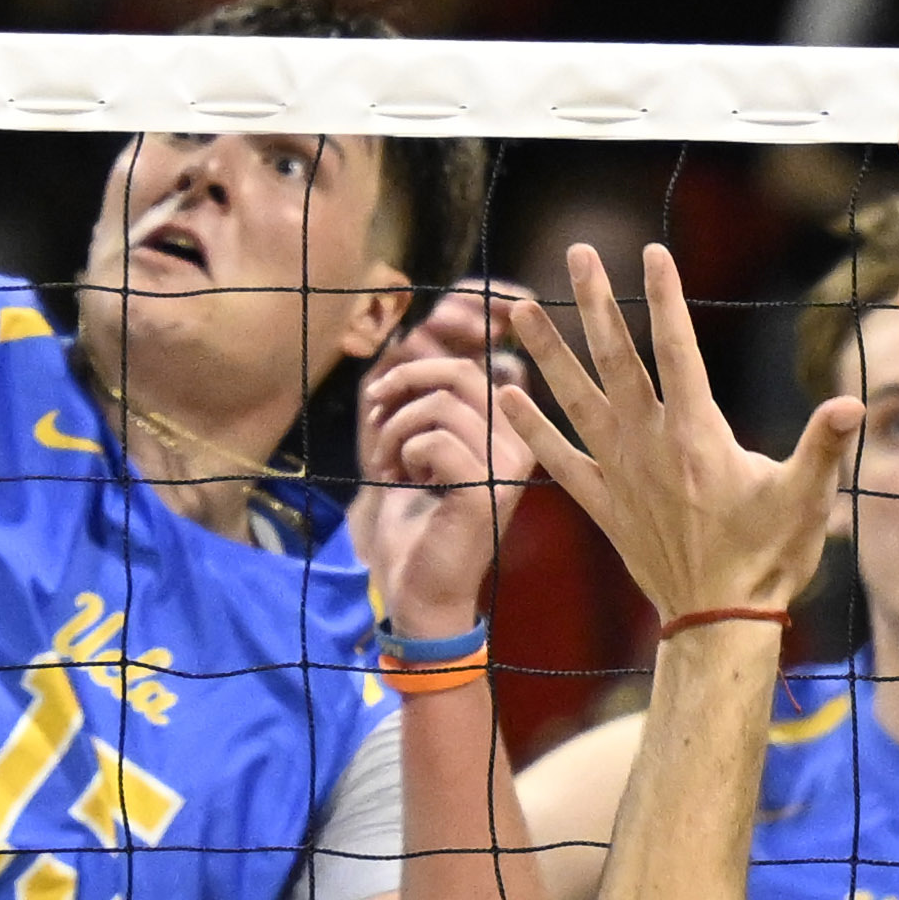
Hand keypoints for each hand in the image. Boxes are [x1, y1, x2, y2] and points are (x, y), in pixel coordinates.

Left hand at [349, 283, 529, 634]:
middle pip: (458, 372)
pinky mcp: (487, 493)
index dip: (472, 312)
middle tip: (377, 415)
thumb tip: (416, 330)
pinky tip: (402, 482)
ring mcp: (509, 467)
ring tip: (389, 463)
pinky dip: (402, 456)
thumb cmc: (410, 513)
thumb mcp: (408, 439)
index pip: (496, 351)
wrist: (415, 587)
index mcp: (510, 423)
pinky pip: (434, 441)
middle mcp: (521, 440)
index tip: (437, 315)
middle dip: (402, 384)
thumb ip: (415, 389)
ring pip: (440, 404)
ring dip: (394, 430)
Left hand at [496, 245, 860, 624]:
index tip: (652, 253)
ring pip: (574, 398)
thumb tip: (852, 404)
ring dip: (547, 351)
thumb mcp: (806, 497)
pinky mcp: (602, 503)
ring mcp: (619, 472)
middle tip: (577, 252)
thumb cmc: (769, 558)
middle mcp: (649, 443)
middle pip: (616, 357)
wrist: (718, 620)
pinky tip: (506, 395)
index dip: (665, 297)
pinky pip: (556, 458)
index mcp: (697, 433)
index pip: (677, 348)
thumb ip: (824, 445)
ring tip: (516, 309)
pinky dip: (530, 427)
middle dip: (595, 302)